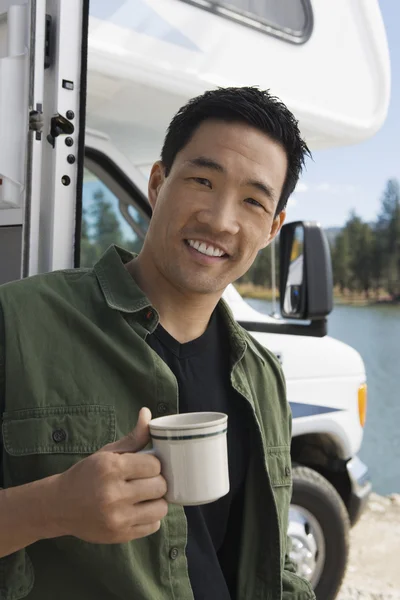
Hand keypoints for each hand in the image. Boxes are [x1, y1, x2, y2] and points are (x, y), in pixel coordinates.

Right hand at [52, 407, 167, 543]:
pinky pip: (153, 526)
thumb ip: (133, 437)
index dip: (153, 464)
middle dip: (157, 481)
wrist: (59, 506)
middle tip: (147, 480)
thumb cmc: (87, 475)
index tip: (146, 466)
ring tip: (146, 496)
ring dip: (157, 500)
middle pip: (160, 486)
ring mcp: (117, 518)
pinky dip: (151, 517)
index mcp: (110, 468)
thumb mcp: (107, 453)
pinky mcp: (119, 536)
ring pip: (161, 508)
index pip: (154, 465)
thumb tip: (147, 413)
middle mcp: (113, 494)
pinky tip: (139, 510)